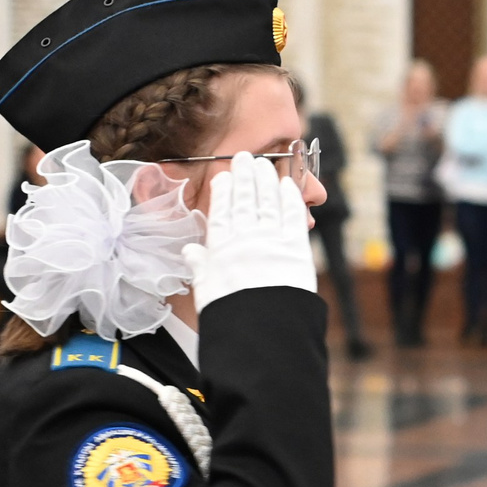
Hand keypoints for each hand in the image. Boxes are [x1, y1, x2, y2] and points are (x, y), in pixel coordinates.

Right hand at [180, 151, 316, 311]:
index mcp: (221, 248)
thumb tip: (189, 251)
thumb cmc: (232, 314)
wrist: (263, 328)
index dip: (223, 192)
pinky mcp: (297, 248)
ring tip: (265, 164)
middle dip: (244, 176)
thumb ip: (199, 266)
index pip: (220, 211)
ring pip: (268, 202)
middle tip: (244, 158)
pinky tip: (288, 186)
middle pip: (244, 200)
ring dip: (266, 180)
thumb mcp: (205, 290)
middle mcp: (246, 238)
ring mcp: (272, 240)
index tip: (224, 177)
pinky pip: (293, 216)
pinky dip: (290, 198)